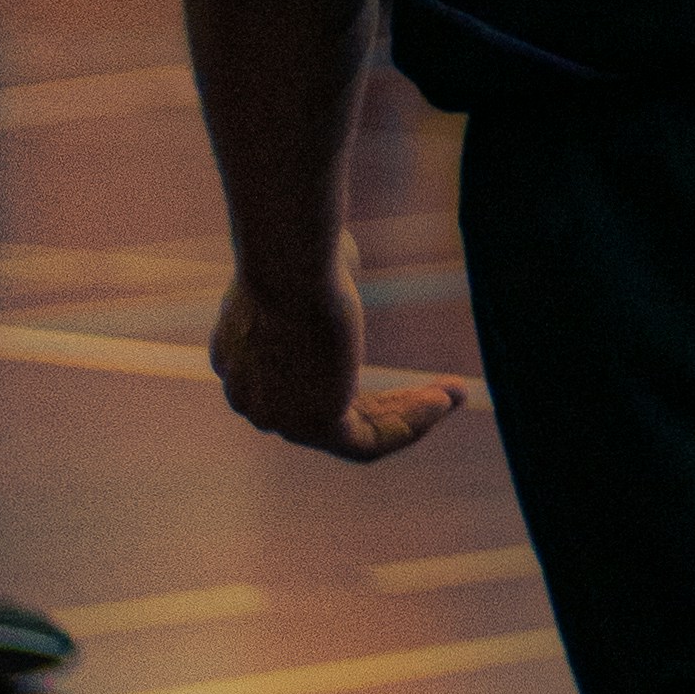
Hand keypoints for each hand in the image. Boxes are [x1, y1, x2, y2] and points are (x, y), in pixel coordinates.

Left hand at [212, 250, 465, 459]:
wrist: (290, 267)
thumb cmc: (299, 252)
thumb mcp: (311, 262)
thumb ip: (326, 275)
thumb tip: (344, 261)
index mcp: (241, 360)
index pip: (301, 387)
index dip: (357, 381)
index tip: (391, 367)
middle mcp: (253, 398)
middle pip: (331, 412)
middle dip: (392, 403)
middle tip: (439, 391)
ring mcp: (280, 418)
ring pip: (355, 429)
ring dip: (410, 415)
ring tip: (454, 394)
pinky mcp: (314, 426)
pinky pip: (369, 441)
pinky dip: (410, 424)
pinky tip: (443, 400)